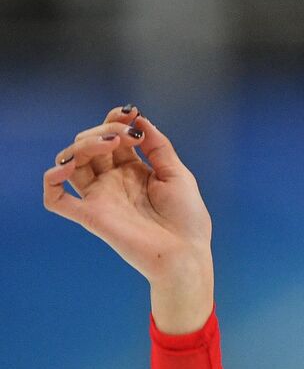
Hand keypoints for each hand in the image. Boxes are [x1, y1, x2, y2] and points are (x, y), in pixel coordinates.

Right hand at [43, 105, 213, 284]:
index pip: (112, 136)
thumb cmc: (187, 219)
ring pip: (71, 162)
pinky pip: (55, 198)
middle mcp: (112, 181)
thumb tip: (141, 119)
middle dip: (105, 129)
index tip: (132, 113)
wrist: (186, 254)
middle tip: (129, 135)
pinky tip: (66, 168)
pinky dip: (52, 179)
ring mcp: (99, 197)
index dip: (115, 120)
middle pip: (90, 144)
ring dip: (83, 145)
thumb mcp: (178, 174)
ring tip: (110, 144)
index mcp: (133, 170)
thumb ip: (159, 146)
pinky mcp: (90, 216)